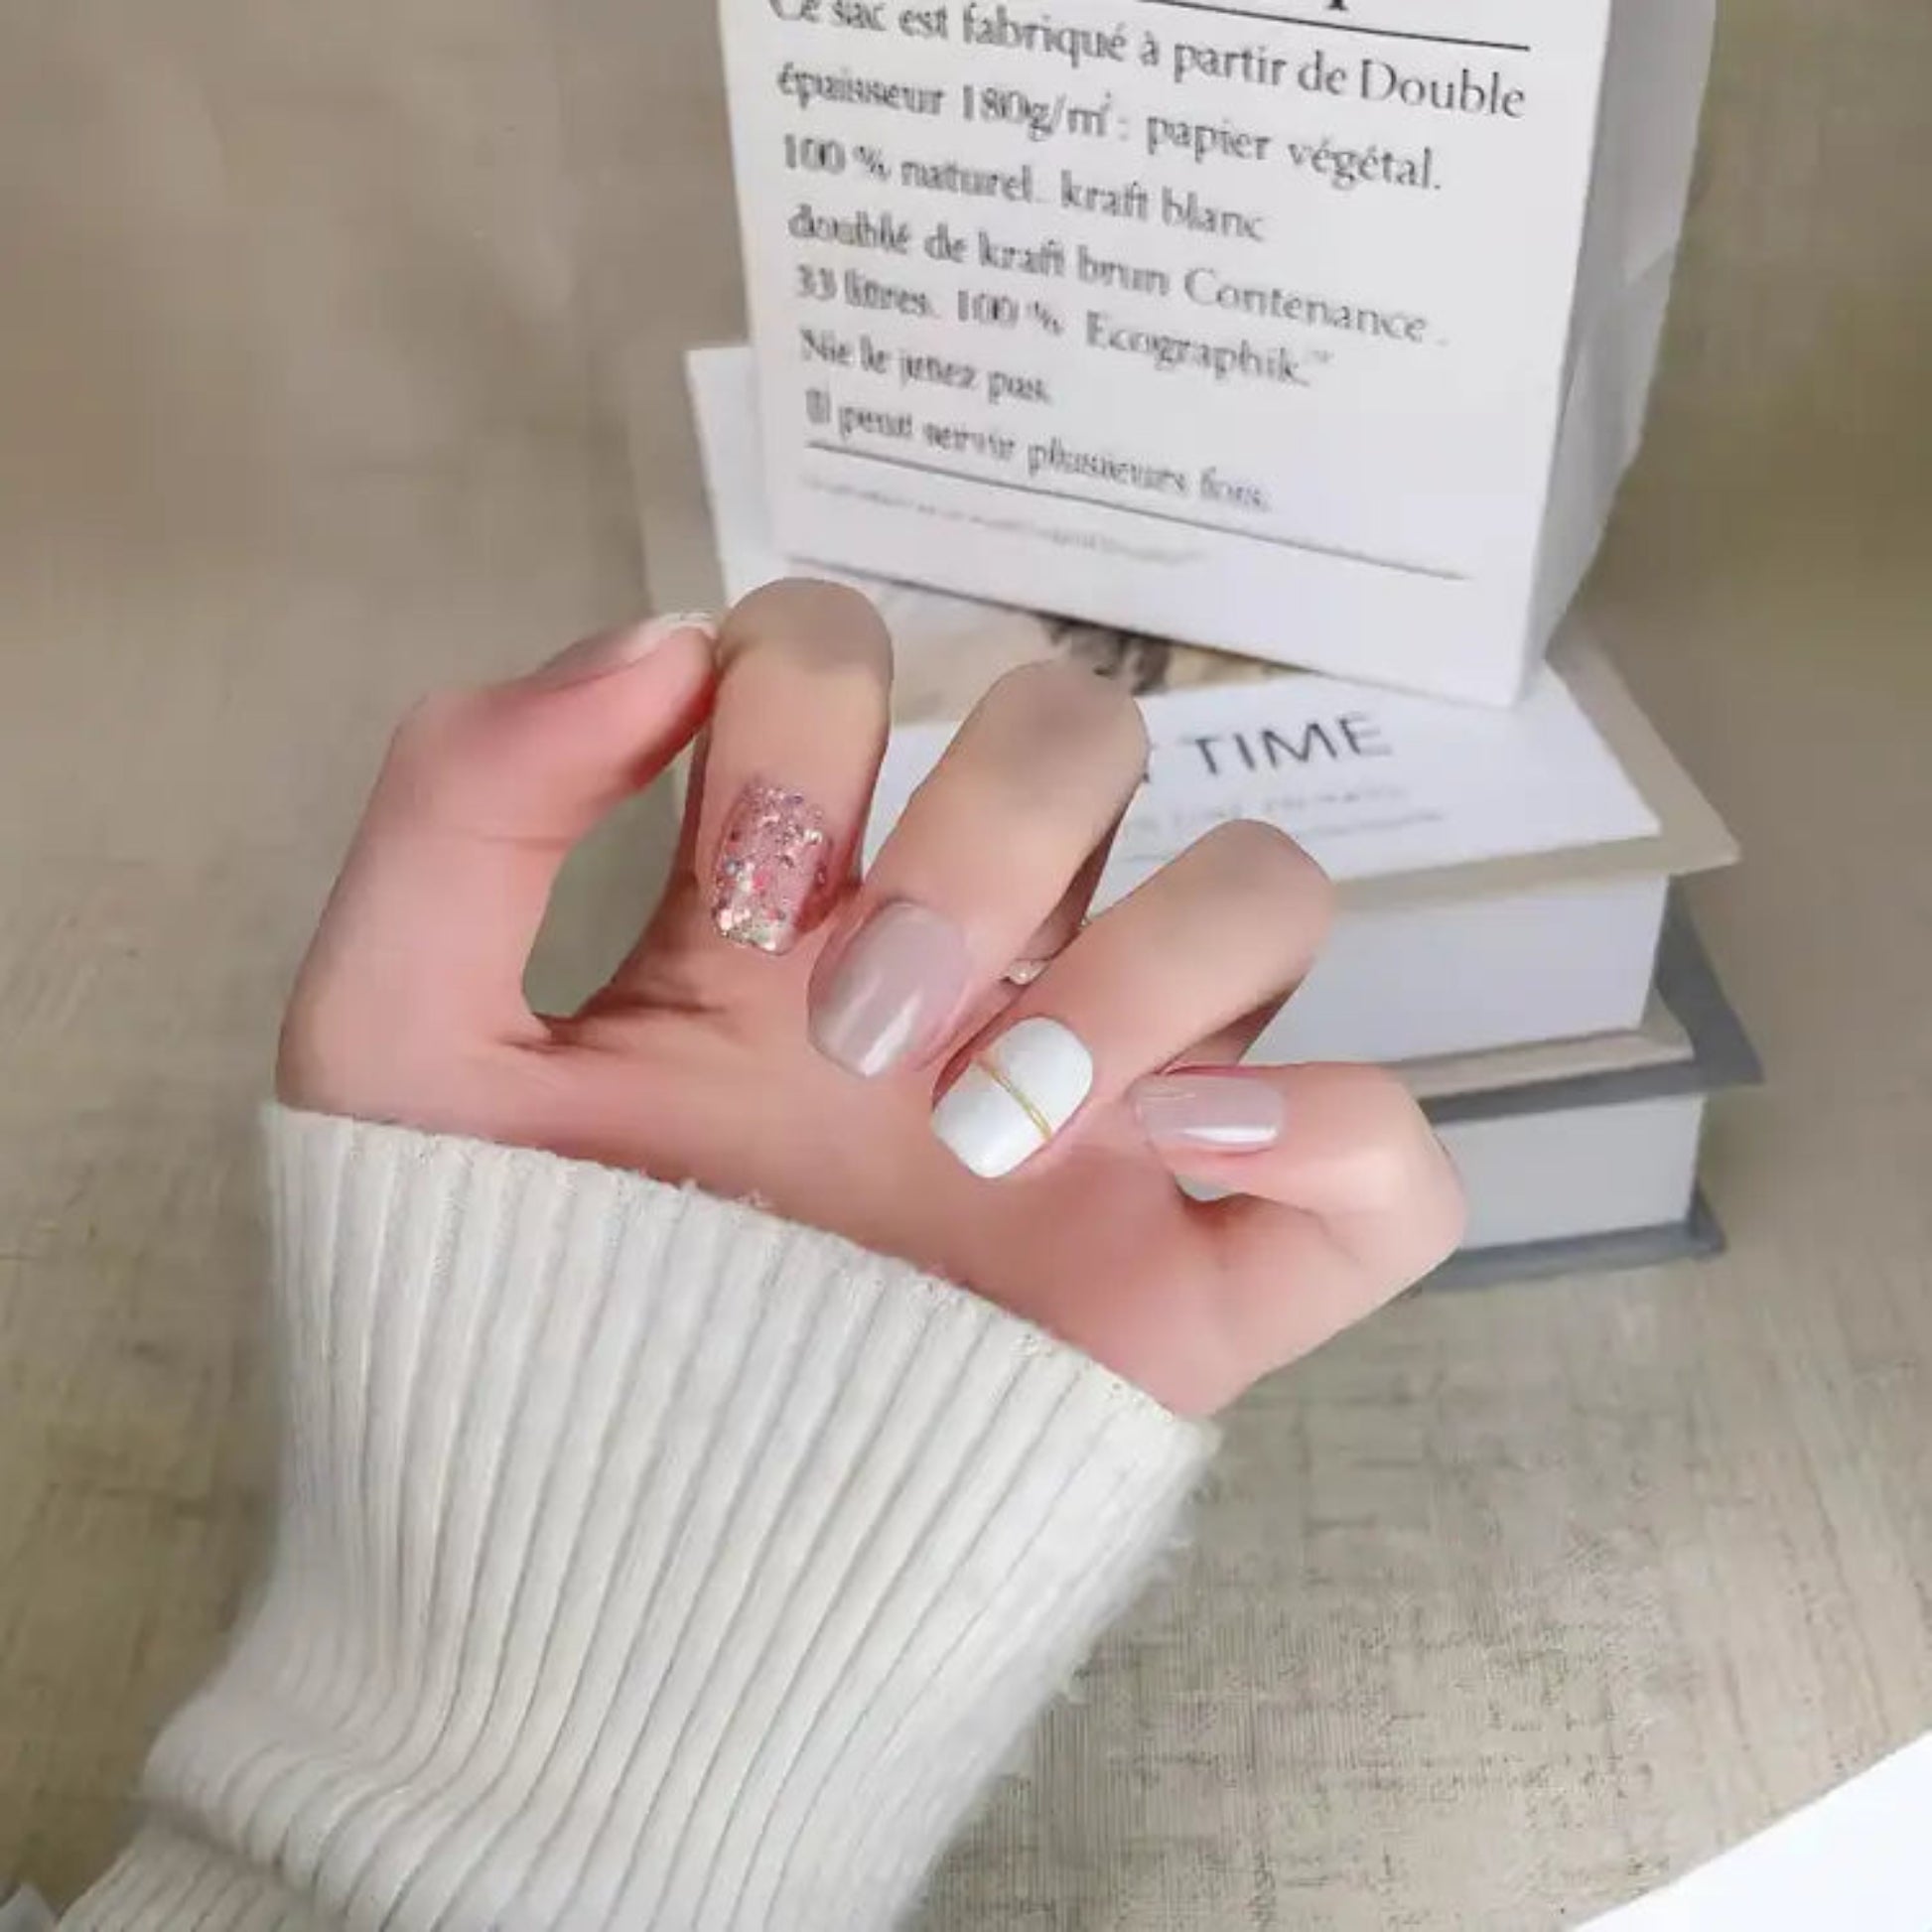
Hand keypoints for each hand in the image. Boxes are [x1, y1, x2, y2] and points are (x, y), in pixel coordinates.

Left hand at [279, 581, 1462, 1414]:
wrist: (571, 1621)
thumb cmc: (478, 1334)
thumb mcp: (389, 1046)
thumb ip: (464, 805)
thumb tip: (659, 642)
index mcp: (791, 911)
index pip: (855, 658)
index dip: (804, 717)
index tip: (734, 908)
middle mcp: (963, 980)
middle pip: (1088, 731)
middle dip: (982, 835)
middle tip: (860, 1035)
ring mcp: (1099, 1126)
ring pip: (1269, 890)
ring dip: (1148, 964)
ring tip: (986, 1133)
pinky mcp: (1197, 1290)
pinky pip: (1388, 1160)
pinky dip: (1332, 1124)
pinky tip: (1179, 1161)